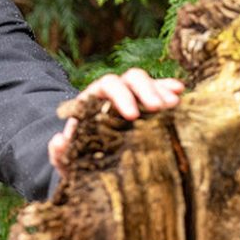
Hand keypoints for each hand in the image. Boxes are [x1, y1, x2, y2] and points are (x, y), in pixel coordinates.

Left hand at [48, 68, 184, 175]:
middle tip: (158, 108)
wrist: (90, 161)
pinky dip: (168, 89)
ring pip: (146, 82)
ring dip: (160, 89)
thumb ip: (58, 151)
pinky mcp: (147, 105)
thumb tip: (59, 139)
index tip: (132, 116)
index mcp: (92, 100)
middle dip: (145, 90)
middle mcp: (113, 93)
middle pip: (130, 78)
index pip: (107, 86)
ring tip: (174, 104)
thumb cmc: (78, 157)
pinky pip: (159, 90)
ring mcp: (132, 96)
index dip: (120, 96)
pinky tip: (181, 93)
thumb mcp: (67, 158)